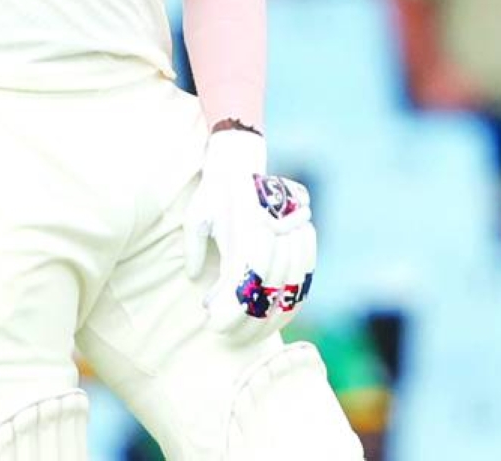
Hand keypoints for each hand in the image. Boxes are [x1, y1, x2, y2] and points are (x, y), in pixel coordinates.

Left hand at [184, 130, 315, 342]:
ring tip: (244, 336)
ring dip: (268, 321)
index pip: (246, 278)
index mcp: (250, 222)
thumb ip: (194, 247)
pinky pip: (304, 284)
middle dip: (248, 322)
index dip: (233, 308)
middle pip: (269, 289)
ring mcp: (295, 234)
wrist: (242, 164)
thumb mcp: (196, 214)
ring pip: (291, 291)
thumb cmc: (213, 193)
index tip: (213, 323)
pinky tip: (269, 322)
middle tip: (224, 336)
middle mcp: (277, 229)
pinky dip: (288, 308)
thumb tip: (197, 280)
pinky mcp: (305, 241)